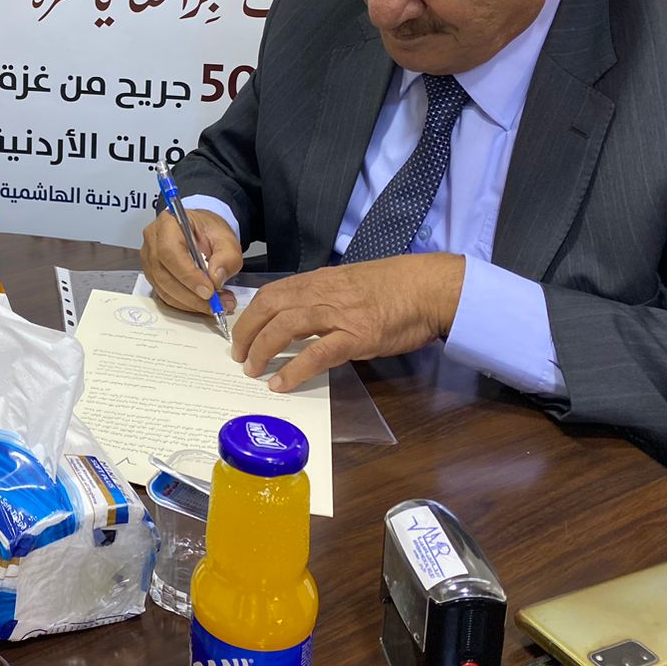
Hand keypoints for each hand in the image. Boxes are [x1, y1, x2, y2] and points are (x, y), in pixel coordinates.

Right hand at [140, 207, 242, 314]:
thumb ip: (226, 257)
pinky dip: (185, 303)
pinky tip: (203, 303)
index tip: (209, 290)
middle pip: (164, 274)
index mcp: (168, 224)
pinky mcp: (152, 275)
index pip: (170, 252)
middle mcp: (153, 241)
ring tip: (216, 304)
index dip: (188, 275)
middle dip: (191, 294)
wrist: (201, 232)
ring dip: (190, 302)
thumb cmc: (209, 231)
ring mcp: (149, 259)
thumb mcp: (226, 239)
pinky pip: (165, 295)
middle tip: (216, 303)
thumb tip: (215, 279)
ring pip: (164, 288)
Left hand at [231, 253, 465, 391]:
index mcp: (318, 281)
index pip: (271, 293)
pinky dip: (295, 369)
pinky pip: (317, 353)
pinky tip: (281, 384)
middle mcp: (321, 294)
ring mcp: (338, 314)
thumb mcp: (348, 283)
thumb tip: (302, 314)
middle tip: (238, 356)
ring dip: (263, 350)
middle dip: (247, 332)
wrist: (428, 287)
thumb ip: (323, 295)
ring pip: (285, 327)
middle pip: (269, 308)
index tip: (241, 333)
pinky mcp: (356, 336)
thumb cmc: (393, 286)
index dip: (250, 314)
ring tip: (252, 370)